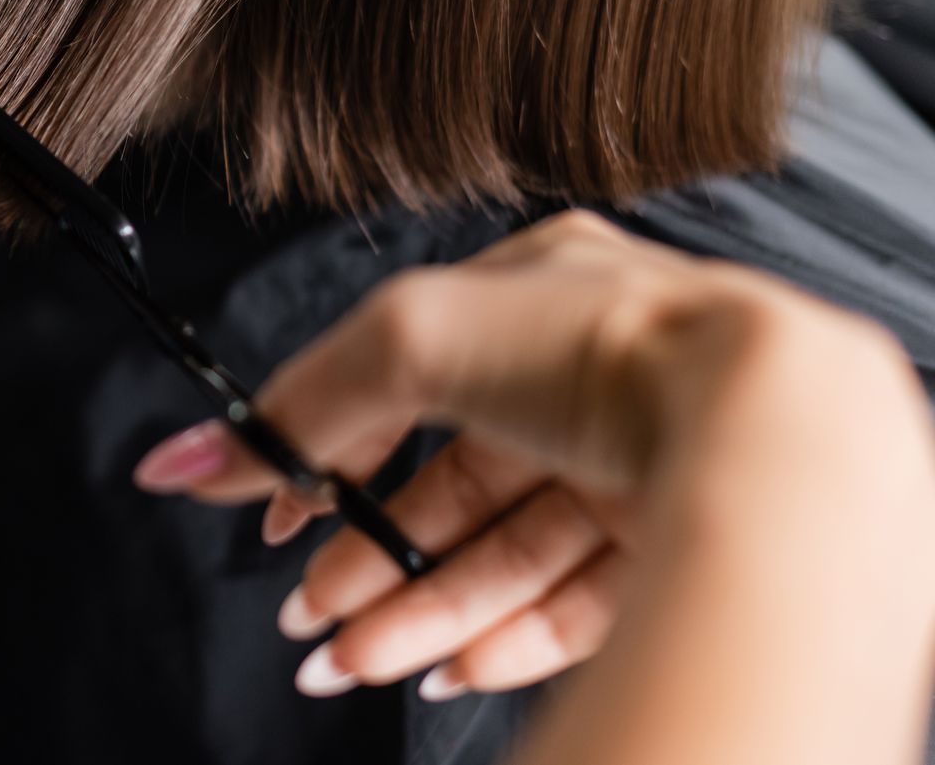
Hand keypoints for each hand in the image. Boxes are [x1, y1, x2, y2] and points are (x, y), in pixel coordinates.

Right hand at [132, 212, 931, 701]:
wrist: (765, 432)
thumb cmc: (611, 348)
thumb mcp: (407, 340)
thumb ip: (297, 402)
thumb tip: (192, 457)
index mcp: (534, 292)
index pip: (401, 380)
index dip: (325, 449)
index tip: (270, 509)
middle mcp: (591, 377)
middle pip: (448, 482)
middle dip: (366, 554)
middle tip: (306, 608)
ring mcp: (638, 463)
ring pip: (502, 552)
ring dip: (415, 608)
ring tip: (348, 657)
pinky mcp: (679, 542)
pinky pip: (571, 602)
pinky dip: (499, 637)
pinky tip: (440, 665)